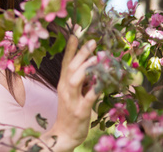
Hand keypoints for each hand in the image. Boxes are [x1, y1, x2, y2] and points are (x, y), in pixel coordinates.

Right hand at [44, 35, 99, 151]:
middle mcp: (64, 88)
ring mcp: (71, 99)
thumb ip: (80, 80)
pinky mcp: (80, 110)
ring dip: (86, 67)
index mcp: (63, 82)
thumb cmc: (70, 111)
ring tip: (96, 58)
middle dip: (80, 53)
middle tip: (92, 41)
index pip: (65, 61)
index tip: (75, 33)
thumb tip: (92, 66)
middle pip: (70, 67)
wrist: (64, 133)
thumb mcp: (73, 92)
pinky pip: (88, 97)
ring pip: (75, 79)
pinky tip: (103, 81)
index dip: (70, 47)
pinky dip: (95, 88)